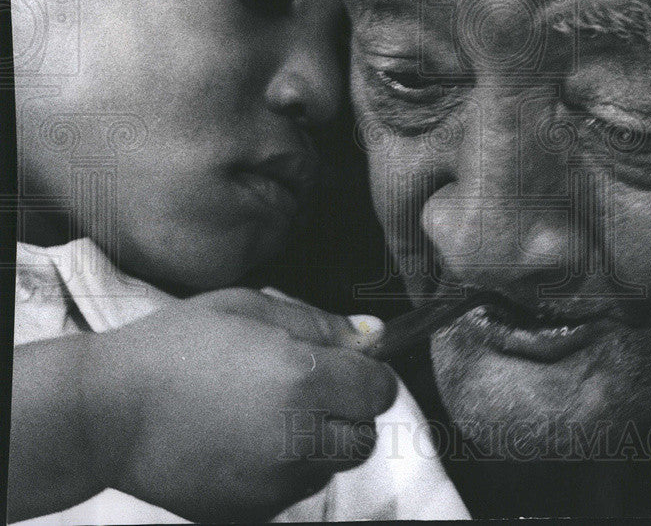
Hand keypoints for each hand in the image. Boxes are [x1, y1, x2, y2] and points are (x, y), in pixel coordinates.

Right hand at [81, 288, 396, 521]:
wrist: (106, 411)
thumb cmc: (175, 345)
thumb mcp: (249, 308)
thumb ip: (320, 324)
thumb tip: (374, 335)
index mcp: (302, 381)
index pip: (380, 391)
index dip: (367, 374)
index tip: (345, 366)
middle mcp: (297, 439)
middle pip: (364, 436)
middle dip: (348, 413)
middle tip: (307, 390)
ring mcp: (274, 483)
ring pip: (331, 466)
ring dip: (318, 442)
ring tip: (267, 415)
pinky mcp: (250, 512)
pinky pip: (293, 490)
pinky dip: (285, 470)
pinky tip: (245, 442)